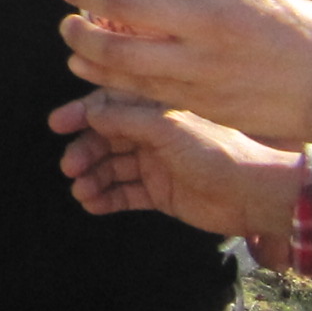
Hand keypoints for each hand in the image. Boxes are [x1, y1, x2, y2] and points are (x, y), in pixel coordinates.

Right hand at [49, 89, 305, 247]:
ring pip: (113, 168)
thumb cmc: (215, 152)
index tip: (58, 125)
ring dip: (93, 177)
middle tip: (70, 167)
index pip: (110, 106)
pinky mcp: (160, 193)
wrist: (253, 194)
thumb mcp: (168, 129)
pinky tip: (92, 204)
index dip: (82, 114)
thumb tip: (90, 113)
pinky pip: (125, 193)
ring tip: (81, 191)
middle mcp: (153, 135)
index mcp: (157, 111)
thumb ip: (127, 120)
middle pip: (107, 139)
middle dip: (86, 150)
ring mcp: (156, 165)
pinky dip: (107, 198)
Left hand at [56, 0, 311, 147]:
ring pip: (124, 52)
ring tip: (69, 29)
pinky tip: (85, 64)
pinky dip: (104, 74)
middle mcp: (211, 23)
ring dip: (86, 39)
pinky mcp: (200, 100)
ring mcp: (204, 66)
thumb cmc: (296, 27)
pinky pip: (139, 87)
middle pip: (128, 4)